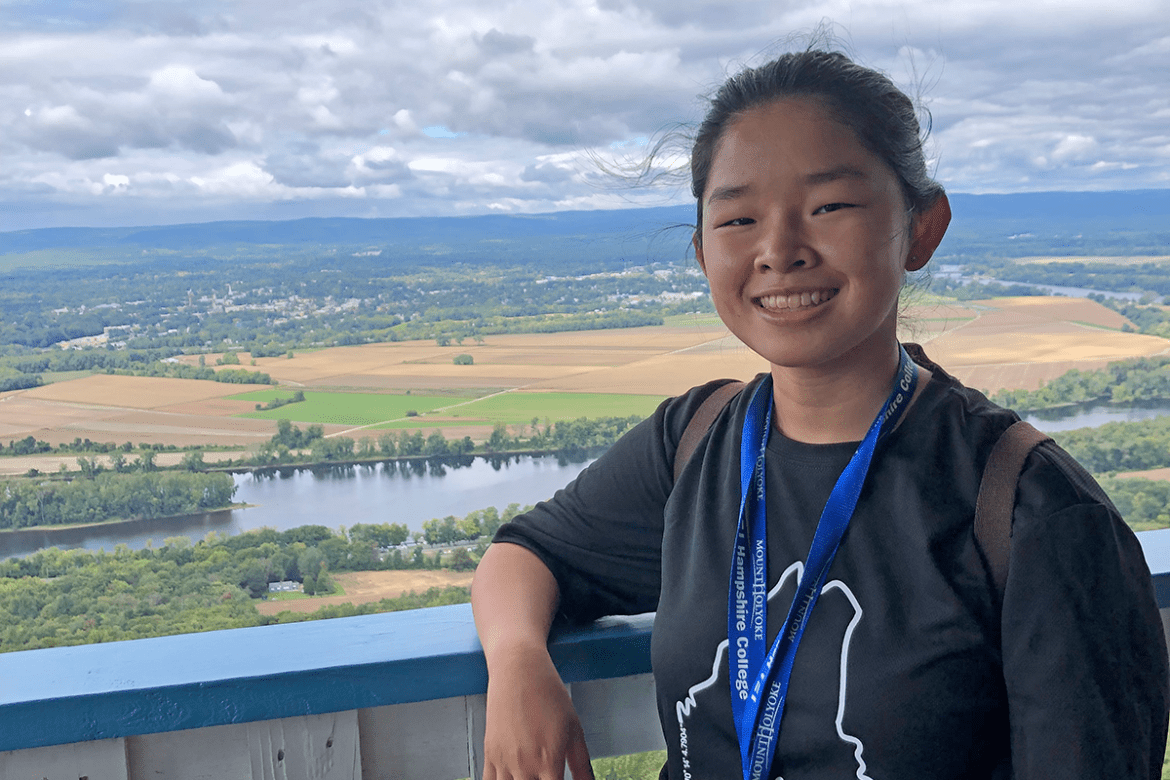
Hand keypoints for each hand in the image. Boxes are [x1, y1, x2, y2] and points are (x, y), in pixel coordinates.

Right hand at [482, 642, 593, 779]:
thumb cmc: (549, 695)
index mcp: (549, 762)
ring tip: (530, 776)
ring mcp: (504, 761)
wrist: (518, 669)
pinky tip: (513, 778)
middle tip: (546, 776)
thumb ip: (582, 765)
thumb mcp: (574, 729)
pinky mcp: (490, 753)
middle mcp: (524, 766)